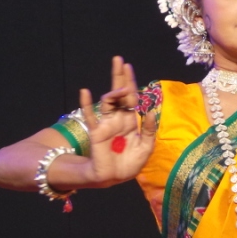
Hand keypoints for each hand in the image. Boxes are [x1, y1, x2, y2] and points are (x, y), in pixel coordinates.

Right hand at [78, 56, 156, 185]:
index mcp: (131, 121)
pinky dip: (87, 104)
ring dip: (114, 93)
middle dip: (119, 77)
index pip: (132, 98)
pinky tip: (85, 92)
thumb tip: (150, 112)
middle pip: (119, 93)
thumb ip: (150, 131)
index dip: (130, 82)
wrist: (113, 178)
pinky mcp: (96, 132)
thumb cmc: (129, 164)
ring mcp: (106, 124)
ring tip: (120, 89)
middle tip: (119, 59)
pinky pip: (90, 116)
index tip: (128, 67)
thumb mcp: (146, 148)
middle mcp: (118, 118)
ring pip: (108, 102)